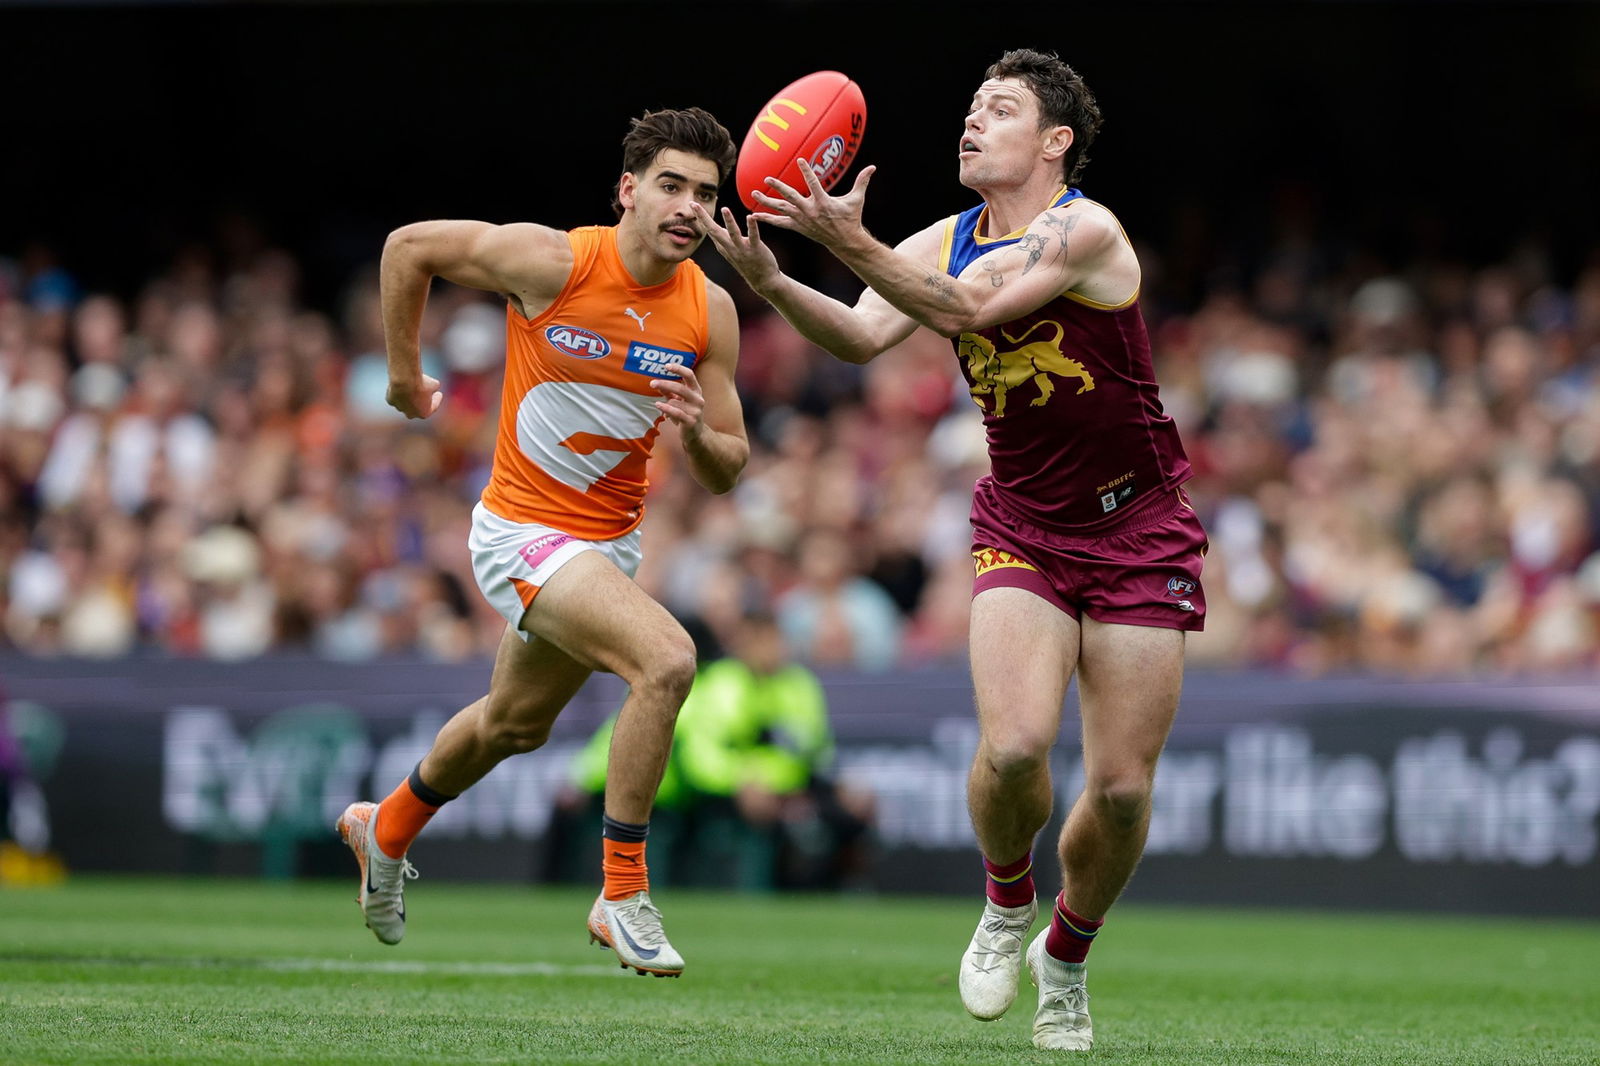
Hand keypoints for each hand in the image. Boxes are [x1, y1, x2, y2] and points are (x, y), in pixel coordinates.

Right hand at [386, 373, 442, 418]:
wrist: (405, 379)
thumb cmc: (422, 383)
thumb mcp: (434, 384)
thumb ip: (434, 387)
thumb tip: (433, 386)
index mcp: (424, 414)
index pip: (433, 407)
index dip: (436, 399)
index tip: (439, 393)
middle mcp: (411, 414)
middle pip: (417, 409)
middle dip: (421, 402)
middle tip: (425, 393)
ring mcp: (400, 408)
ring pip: (405, 404)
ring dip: (409, 397)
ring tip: (412, 387)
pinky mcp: (390, 401)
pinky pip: (396, 397)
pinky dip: (399, 392)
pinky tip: (402, 385)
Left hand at [649, 363, 704, 434]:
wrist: (695, 434)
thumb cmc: (685, 414)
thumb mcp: (677, 400)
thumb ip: (668, 392)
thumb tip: (657, 383)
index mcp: (696, 390)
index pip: (689, 375)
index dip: (678, 368)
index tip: (666, 365)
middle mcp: (698, 399)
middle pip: (681, 388)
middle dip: (665, 384)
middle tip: (652, 383)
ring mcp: (696, 411)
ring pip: (675, 402)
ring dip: (666, 402)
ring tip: (660, 403)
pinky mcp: (691, 421)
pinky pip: (676, 412)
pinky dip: (666, 408)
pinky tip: (658, 405)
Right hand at [691, 202, 782, 292]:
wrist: (763, 281)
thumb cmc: (748, 264)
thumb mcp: (731, 252)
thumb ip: (722, 241)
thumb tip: (713, 230)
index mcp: (724, 246)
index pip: (709, 229)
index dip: (700, 217)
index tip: (691, 203)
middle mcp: (730, 248)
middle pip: (714, 231)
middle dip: (703, 217)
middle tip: (693, 204)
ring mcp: (742, 250)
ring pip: (733, 234)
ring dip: (729, 222)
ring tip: (724, 209)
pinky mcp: (756, 250)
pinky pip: (753, 236)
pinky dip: (752, 226)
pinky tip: (750, 216)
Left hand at [749, 159, 875, 249]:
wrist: (845, 242)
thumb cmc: (851, 218)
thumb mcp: (857, 200)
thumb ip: (862, 182)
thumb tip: (873, 167)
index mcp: (824, 202)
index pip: (814, 184)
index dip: (807, 172)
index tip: (799, 160)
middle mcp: (810, 211)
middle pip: (791, 198)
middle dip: (779, 188)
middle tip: (767, 179)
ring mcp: (802, 220)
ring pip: (782, 209)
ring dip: (767, 202)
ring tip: (753, 194)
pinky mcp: (798, 227)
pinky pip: (780, 223)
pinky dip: (767, 219)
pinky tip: (754, 215)